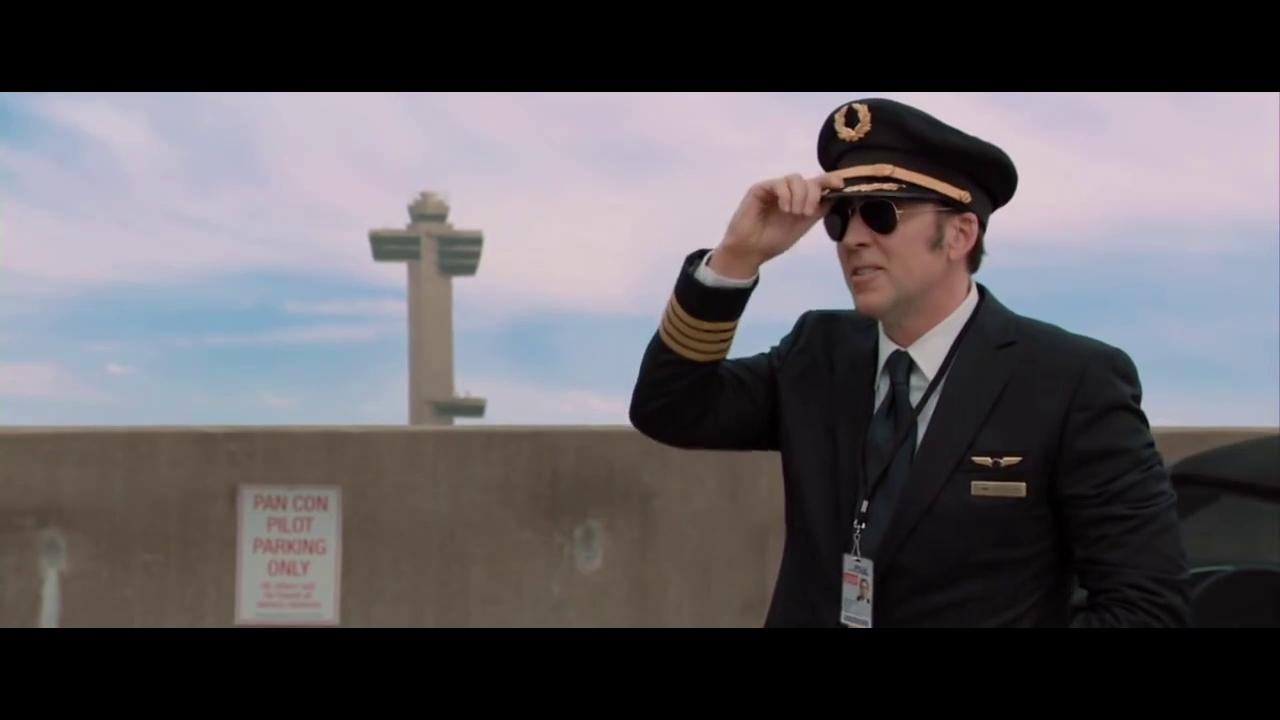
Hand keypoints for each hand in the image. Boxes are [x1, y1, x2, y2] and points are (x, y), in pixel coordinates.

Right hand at [712, 173, 842, 277]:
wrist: (751, 251)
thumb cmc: (774, 240)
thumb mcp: (803, 226)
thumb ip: (818, 211)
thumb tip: (836, 196)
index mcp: (800, 199)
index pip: (817, 183)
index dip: (830, 180)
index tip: (840, 184)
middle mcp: (788, 191)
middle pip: (809, 180)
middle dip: (813, 194)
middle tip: (806, 213)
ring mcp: (774, 188)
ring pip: (795, 179)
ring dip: (800, 195)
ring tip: (794, 213)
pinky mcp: (760, 188)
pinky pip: (779, 184)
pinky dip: (786, 195)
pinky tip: (784, 209)